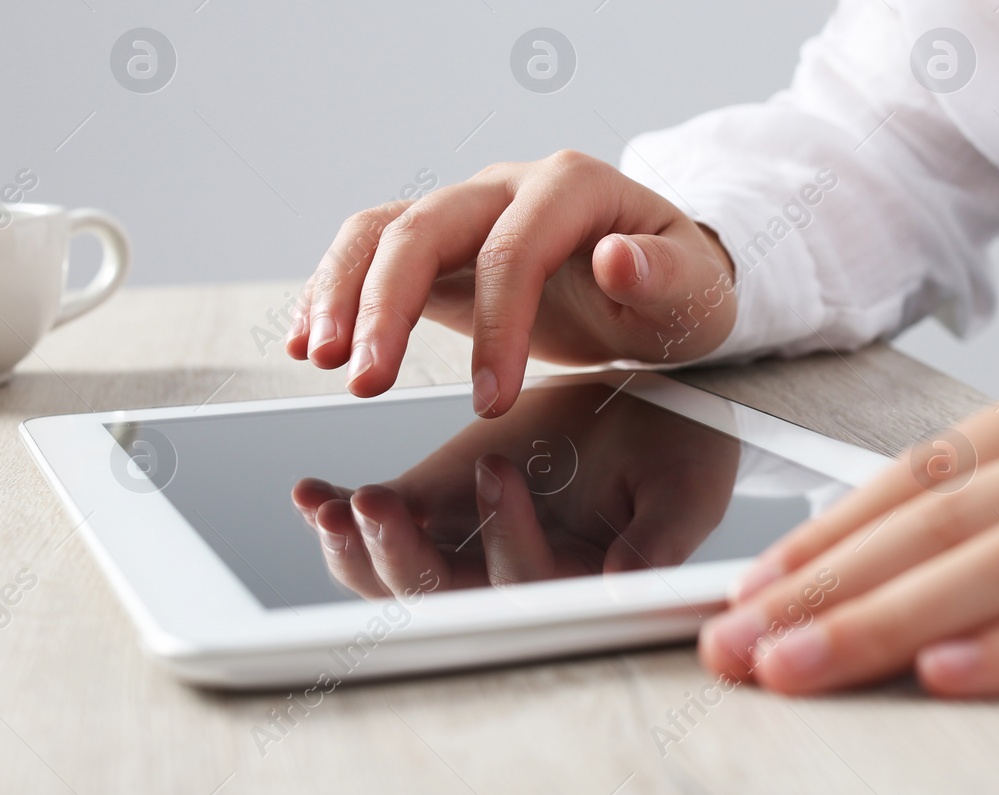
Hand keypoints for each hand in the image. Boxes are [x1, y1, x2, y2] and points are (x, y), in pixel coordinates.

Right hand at [284, 151, 736, 415]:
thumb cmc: (681, 289)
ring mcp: (469, 213)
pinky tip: (309, 340)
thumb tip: (620, 258)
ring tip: (319, 358)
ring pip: (381, 232)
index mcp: (575, 188)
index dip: (496, 324)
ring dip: (342, 293)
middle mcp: (510, 188)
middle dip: (386, 305)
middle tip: (366, 381)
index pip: (515, 250)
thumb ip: (666, 275)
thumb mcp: (696, 291)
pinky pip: (372, 255)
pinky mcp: (441, 248)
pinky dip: (333, 292)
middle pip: (424, 226)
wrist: (662, 280)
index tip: (493, 399)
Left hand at [291, 382, 741, 596]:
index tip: (499, 468)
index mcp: (571, 583)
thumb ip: (660, 539)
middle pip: (439, 596)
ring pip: (394, 572)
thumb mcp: (684, 487)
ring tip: (335, 509)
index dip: (504, 543)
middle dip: (399, 559)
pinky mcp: (434, 500)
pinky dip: (338, 513)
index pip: (524, 587)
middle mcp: (507, 573)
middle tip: (378, 507)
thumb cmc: (678, 450)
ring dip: (358, 547)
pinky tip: (313, 494)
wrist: (649, 402)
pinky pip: (376, 521)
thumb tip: (626, 587)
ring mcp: (463, 539)